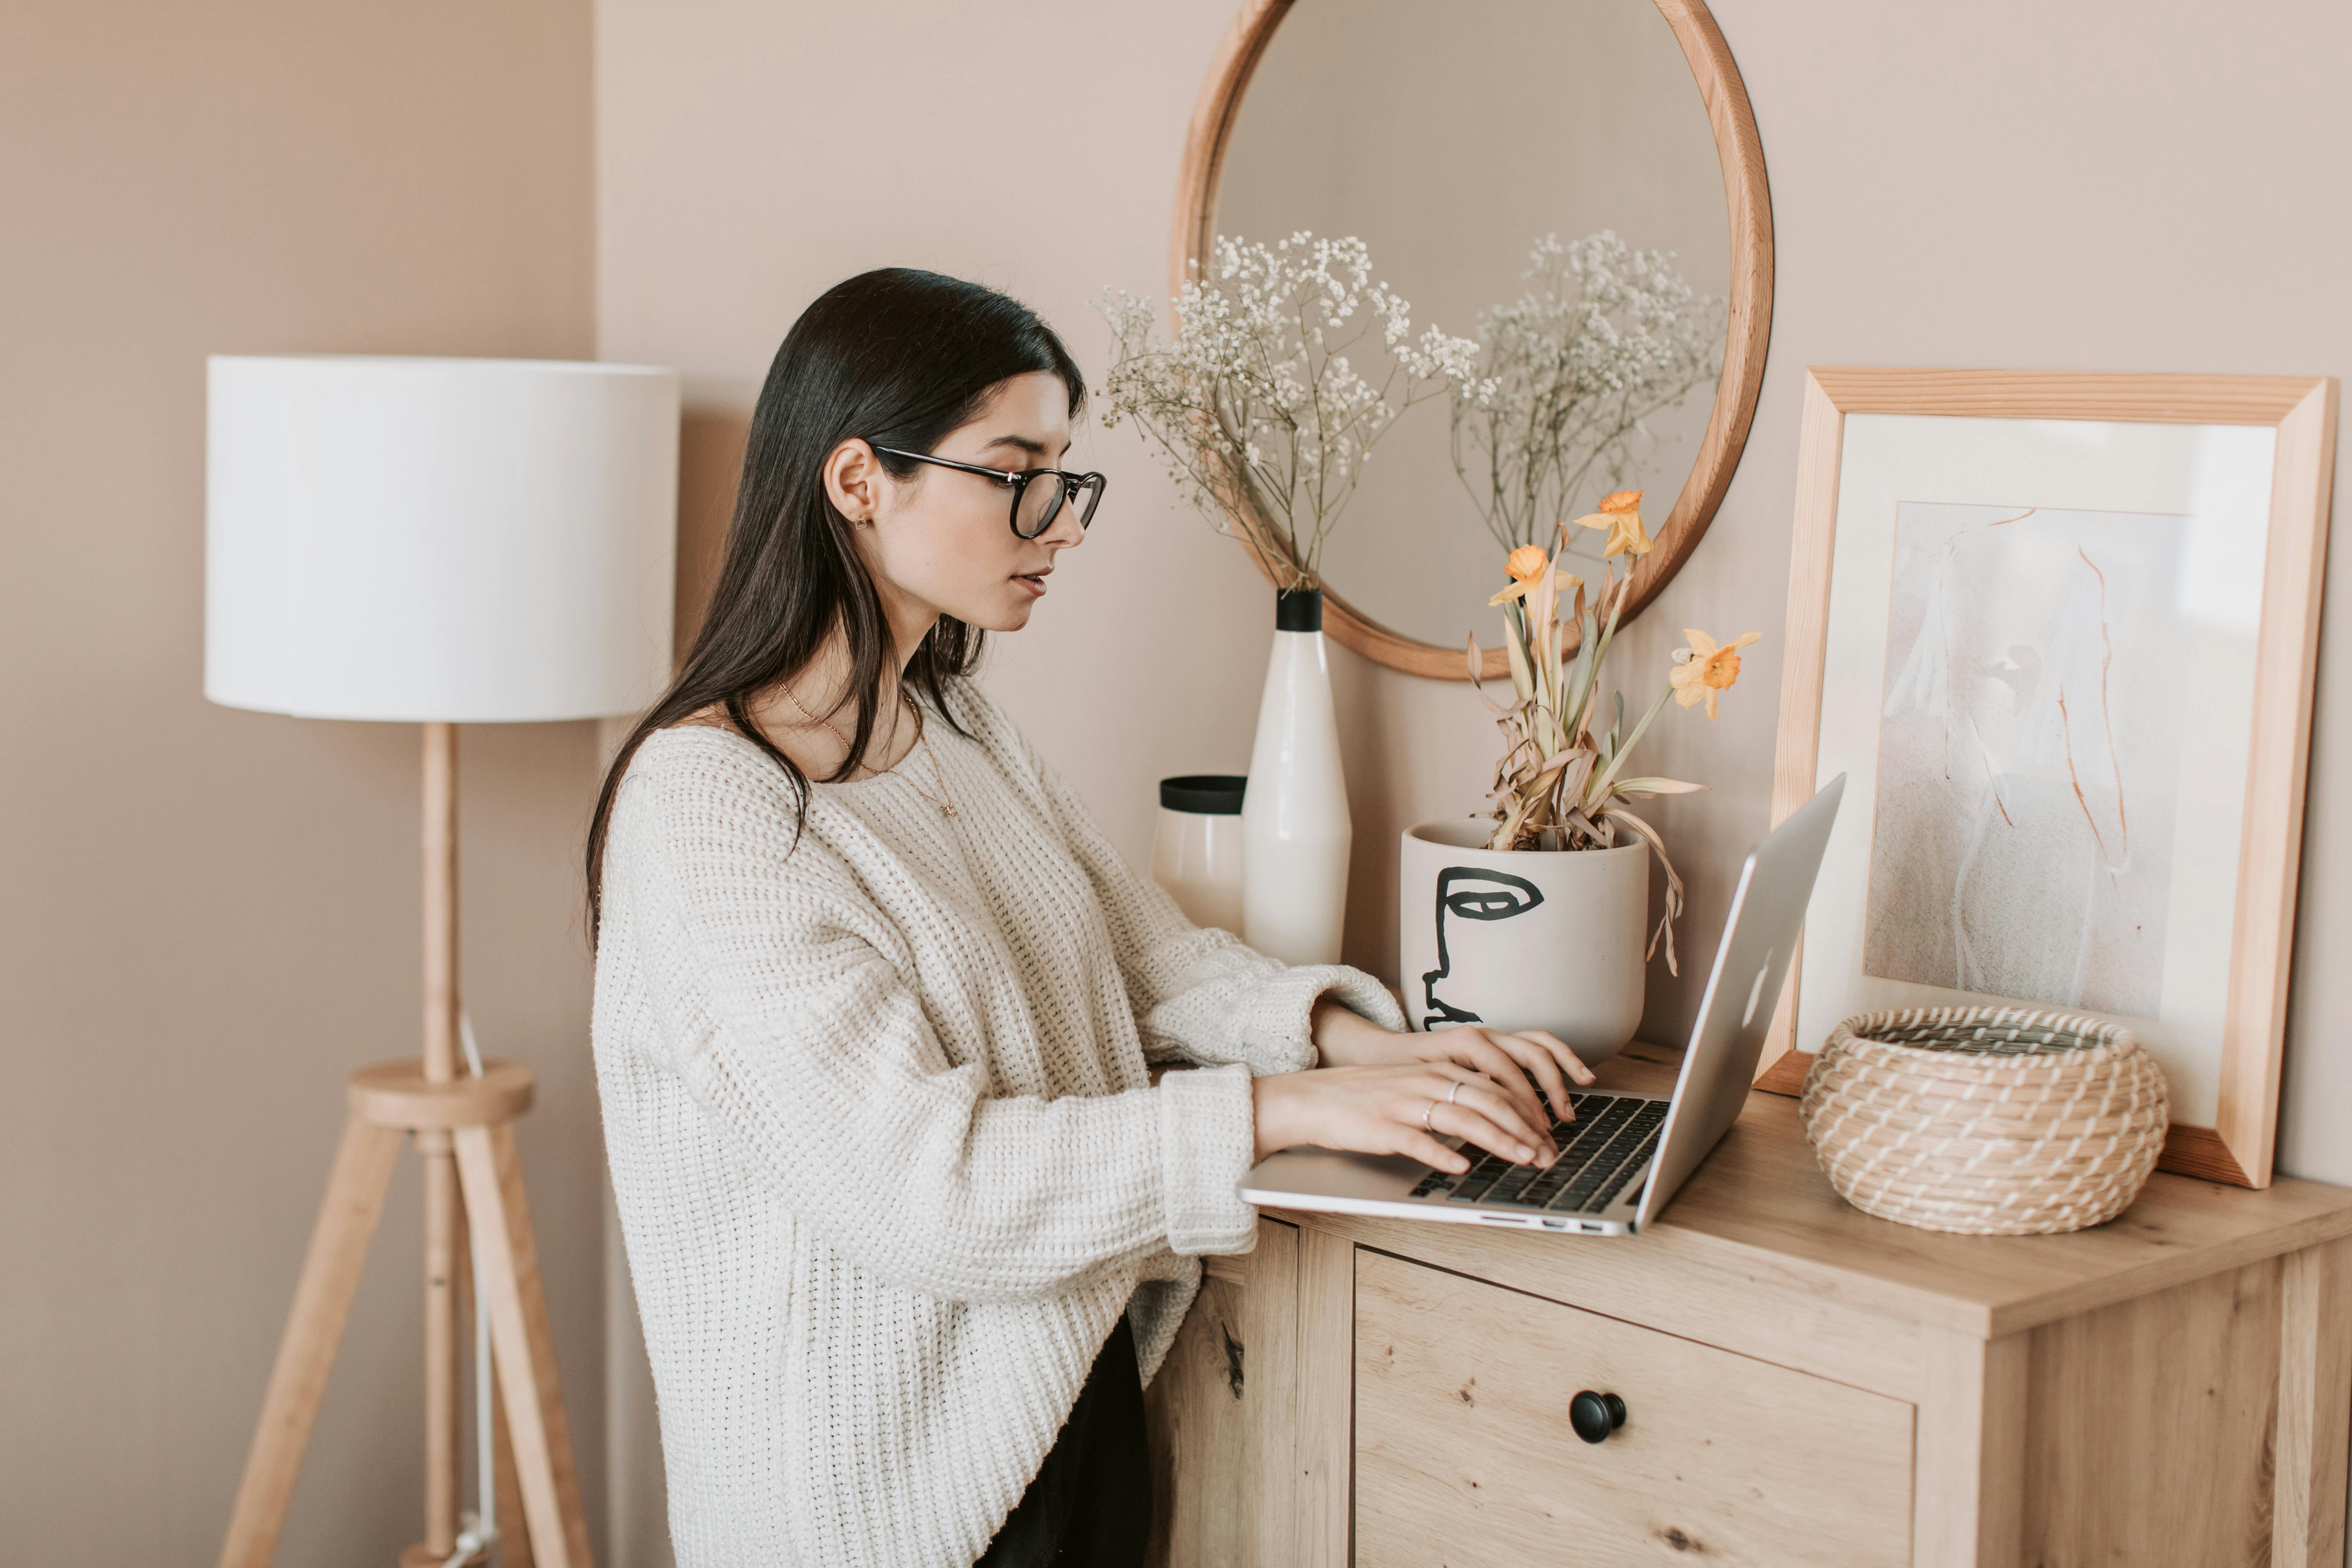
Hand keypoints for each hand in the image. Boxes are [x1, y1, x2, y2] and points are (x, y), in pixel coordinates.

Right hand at [1310, 1000, 1594, 1141]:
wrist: (1314, 1099)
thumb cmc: (1367, 1098)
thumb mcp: (1416, 1088)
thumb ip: (1453, 1097)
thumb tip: (1496, 1119)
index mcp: (1439, 1071)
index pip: (1498, 1089)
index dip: (1530, 1115)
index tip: (1549, 1140)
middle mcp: (1427, 1082)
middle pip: (1489, 1102)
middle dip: (1526, 1131)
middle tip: (1547, 1156)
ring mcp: (1405, 1103)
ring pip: (1463, 1119)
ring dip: (1499, 1142)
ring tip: (1523, 1161)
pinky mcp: (1382, 1126)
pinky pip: (1418, 1140)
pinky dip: (1442, 1155)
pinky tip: (1461, 1168)